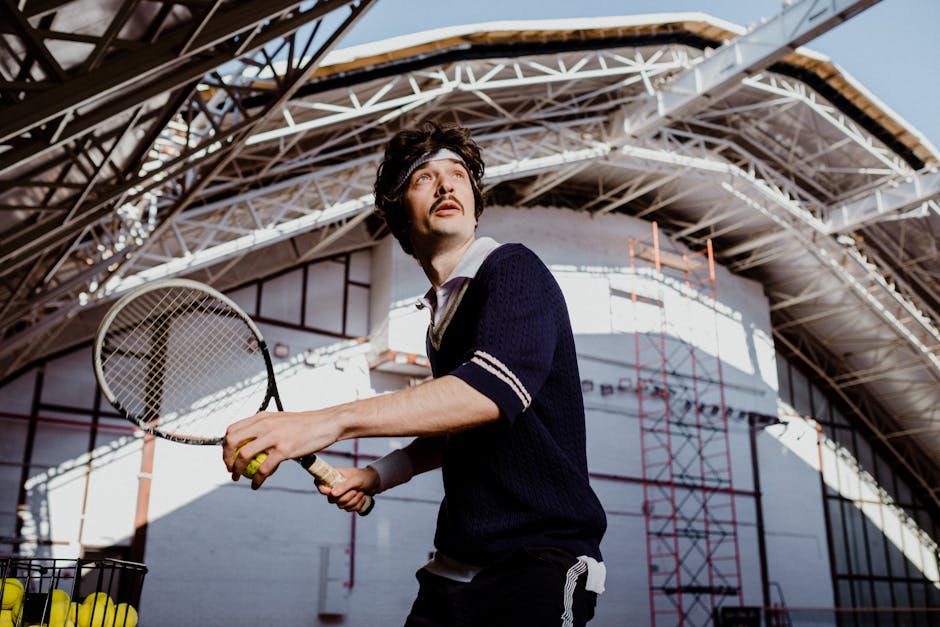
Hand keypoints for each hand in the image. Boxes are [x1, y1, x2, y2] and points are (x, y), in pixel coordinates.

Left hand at [222, 408, 340, 488]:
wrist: (327, 423)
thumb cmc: (306, 425)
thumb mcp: (281, 421)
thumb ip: (266, 429)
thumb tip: (252, 442)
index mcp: (262, 417)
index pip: (232, 430)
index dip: (225, 446)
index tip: (229, 457)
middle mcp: (265, 424)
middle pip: (232, 441)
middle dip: (227, 459)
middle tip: (231, 470)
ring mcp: (274, 437)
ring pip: (244, 456)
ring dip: (237, 471)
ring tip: (239, 478)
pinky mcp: (285, 449)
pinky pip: (264, 468)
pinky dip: (257, 479)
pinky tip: (256, 485)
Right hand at [316, 466, 379, 512]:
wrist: (376, 482)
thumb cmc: (365, 477)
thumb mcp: (356, 479)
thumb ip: (344, 486)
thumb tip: (332, 494)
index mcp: (334, 476)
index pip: (319, 483)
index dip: (322, 490)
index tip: (331, 493)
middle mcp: (335, 486)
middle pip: (331, 499)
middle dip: (345, 497)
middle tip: (355, 490)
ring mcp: (340, 495)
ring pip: (340, 505)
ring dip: (353, 501)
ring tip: (361, 492)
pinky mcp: (347, 502)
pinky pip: (348, 509)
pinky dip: (357, 505)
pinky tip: (362, 497)